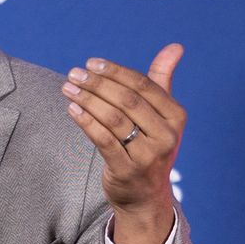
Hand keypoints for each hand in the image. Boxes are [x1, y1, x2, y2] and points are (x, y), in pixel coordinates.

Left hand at [63, 44, 184, 243]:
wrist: (146, 197)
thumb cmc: (150, 147)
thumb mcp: (162, 116)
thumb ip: (162, 81)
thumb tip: (175, 46)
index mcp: (176, 116)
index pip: (144, 85)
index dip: (116, 71)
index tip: (91, 62)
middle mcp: (167, 134)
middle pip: (127, 100)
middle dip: (97, 84)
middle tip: (74, 73)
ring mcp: (148, 154)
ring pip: (113, 118)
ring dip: (87, 100)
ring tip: (67, 88)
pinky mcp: (127, 169)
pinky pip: (103, 140)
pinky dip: (86, 121)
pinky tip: (72, 109)